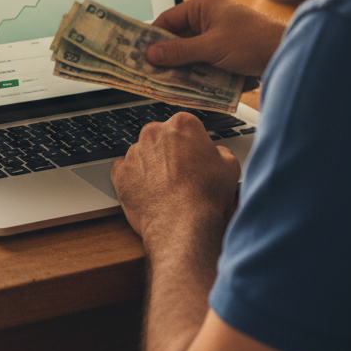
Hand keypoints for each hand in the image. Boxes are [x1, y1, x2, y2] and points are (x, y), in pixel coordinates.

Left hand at [111, 111, 240, 242]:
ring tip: (166, 188)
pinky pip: (125, 170)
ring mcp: (135, 152)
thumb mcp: (230, 167)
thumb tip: (215, 154)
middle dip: (169, 152)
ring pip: (143, 153)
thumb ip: (219, 152)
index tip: (194, 157)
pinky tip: (148, 191)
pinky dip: (134, 178)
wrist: (183, 225)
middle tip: (181, 174)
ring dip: (151, 165)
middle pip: (161, 137)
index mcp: (182, 125)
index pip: (185, 127)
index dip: (191, 144)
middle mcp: (155, 133)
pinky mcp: (120, 172)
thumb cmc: (206, 197)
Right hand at [147, 0, 285, 78]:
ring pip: (190, 51)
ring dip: (183, 66)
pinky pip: (203, 60)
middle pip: (178, 37)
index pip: (168, 19)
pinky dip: (197, 71)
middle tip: (151, 71)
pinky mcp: (226, 50)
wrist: (286, 54)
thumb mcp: (211, 47)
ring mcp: (218, 34)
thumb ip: (180, 51)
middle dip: (168, 55)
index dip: (153, 37)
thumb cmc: (254, 41)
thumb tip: (152, 53)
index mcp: (204, 5)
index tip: (140, 53)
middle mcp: (209, 17)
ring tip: (167, 81)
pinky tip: (189, 84)